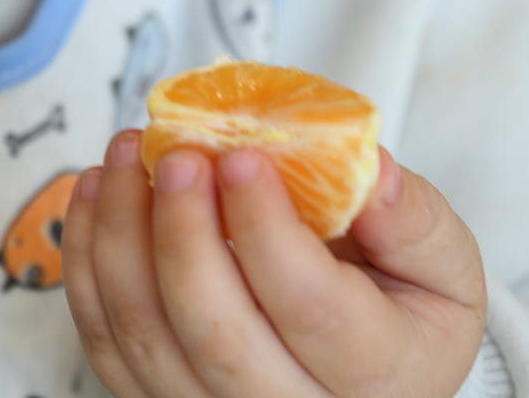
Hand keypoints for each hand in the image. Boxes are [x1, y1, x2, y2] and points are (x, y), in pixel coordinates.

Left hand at [63, 130, 486, 396]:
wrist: (368, 369)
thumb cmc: (401, 310)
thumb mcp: (440, 263)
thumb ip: (409, 218)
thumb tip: (367, 168)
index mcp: (376, 376)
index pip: (309, 307)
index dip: (266, 230)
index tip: (242, 157)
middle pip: (215, 335)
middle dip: (183, 233)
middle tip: (176, 153)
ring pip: (145, 338)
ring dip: (121, 236)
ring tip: (126, 154)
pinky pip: (103, 339)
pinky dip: (88, 261)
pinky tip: (98, 193)